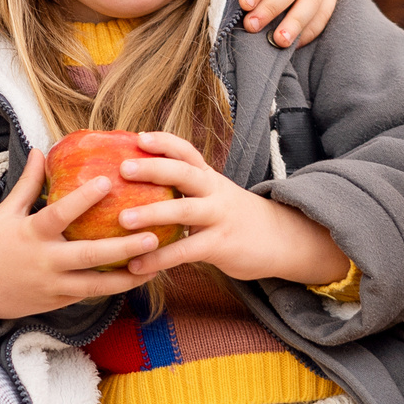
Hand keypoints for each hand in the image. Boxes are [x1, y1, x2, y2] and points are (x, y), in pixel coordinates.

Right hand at [0, 148, 159, 328]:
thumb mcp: (5, 211)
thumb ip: (28, 183)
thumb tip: (41, 150)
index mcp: (31, 234)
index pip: (60, 214)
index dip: (83, 198)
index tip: (108, 181)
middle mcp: (44, 262)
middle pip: (89, 256)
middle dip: (123, 247)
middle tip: (152, 235)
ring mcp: (52, 287)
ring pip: (96, 285)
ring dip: (128, 276)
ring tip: (156, 264)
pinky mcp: (56, 304)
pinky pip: (89, 295)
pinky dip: (113, 287)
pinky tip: (137, 277)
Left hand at [116, 132, 350, 285]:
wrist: (281, 240)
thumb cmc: (235, 217)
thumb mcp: (215, 194)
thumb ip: (187, 189)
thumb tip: (141, 182)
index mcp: (209, 178)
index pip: (187, 151)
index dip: (164, 142)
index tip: (138, 137)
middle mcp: (214, 192)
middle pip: (184, 173)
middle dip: (153, 168)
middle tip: (123, 169)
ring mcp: (219, 218)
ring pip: (184, 211)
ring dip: (151, 214)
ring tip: (122, 221)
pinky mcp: (220, 245)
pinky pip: (186, 251)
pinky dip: (159, 258)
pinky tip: (136, 265)